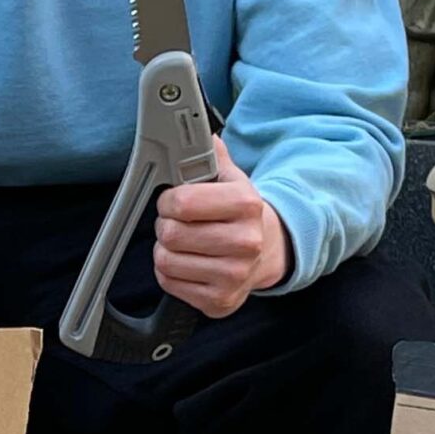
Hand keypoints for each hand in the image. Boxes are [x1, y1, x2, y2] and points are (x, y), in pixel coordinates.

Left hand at [153, 137, 287, 315]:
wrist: (268, 251)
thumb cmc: (239, 213)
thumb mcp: (231, 179)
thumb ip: (211, 155)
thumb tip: (200, 133)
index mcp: (246, 205)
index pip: (182, 203)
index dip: (169, 200)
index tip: (174, 201)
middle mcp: (245, 243)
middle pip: (171, 235)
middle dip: (167, 225)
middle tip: (180, 223)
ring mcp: (234, 276)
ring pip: (166, 261)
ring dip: (166, 250)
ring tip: (186, 243)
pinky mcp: (220, 301)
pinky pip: (170, 283)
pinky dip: (171, 273)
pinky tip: (190, 263)